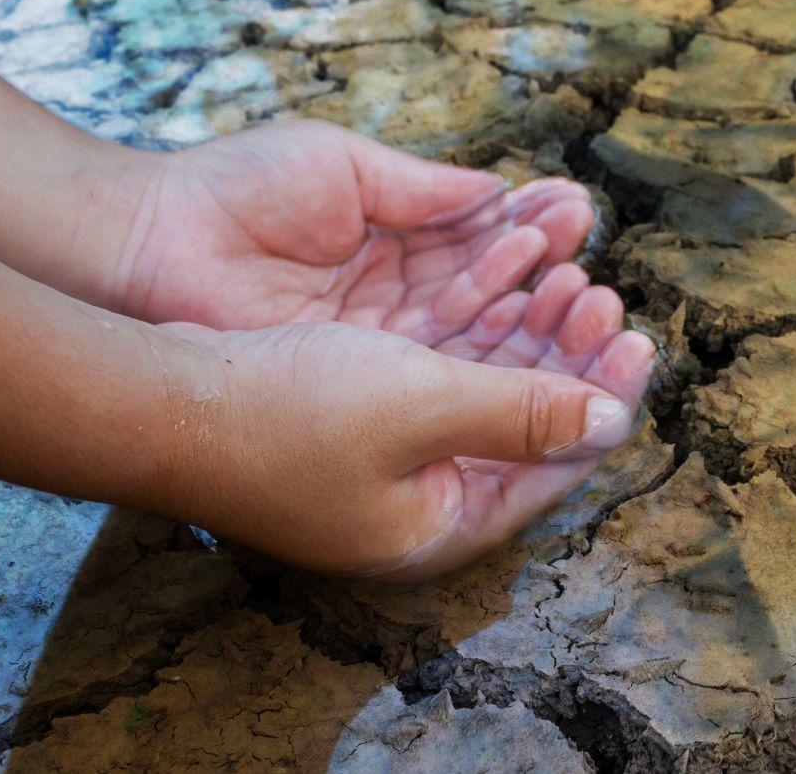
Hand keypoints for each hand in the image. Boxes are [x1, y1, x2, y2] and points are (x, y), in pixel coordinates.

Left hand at [113, 120, 596, 345]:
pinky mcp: (357, 389)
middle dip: (547, 287)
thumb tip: (500, 192)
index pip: (480, 245)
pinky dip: (488, 359)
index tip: (577, 215)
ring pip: (474, 344)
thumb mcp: (342, 170)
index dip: (531, 234)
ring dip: (531, 325)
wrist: (150, 247)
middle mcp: (391, 303)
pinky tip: (534, 335)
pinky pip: (438, 378)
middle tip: (593, 274)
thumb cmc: (234, 195)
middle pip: (489, 302)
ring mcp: (376, 351)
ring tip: (580, 296)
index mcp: (389, 241)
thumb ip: (424, 190)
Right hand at [155, 286, 653, 579]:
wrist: (156, 397)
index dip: (603, 399)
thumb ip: (522, 412)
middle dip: (565, 354)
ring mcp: (382, 459)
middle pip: (522, 424)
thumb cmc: (283, 414)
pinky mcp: (351, 415)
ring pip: (480, 386)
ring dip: (522, 329)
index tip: (639, 339)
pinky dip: (470, 323)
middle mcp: (418, 499)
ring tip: (562, 271)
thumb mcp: (421, 407)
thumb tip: (612, 420)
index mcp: (441, 524)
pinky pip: (436, 365)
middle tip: (601, 294)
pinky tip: (499, 274)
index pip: (553, 467)